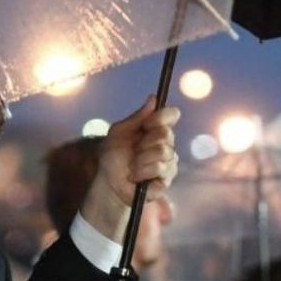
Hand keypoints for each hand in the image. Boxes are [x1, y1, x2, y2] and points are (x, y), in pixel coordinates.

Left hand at [78, 97, 179, 239]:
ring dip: (140, 159)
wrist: (108, 182)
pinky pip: (159, 169)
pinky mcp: (166, 180)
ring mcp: (169, 163)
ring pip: (162, 152)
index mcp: (156, 130)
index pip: (172, 114)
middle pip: (166, 134)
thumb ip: (137, 117)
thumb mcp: (120, 132)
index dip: (161, 116)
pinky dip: (141, 172)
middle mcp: (167, 145)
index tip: (147, 123)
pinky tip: (136, 177)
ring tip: (131, 166)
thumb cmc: (113, 156)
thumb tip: (154, 98)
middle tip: (132, 151)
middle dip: (144, 142)